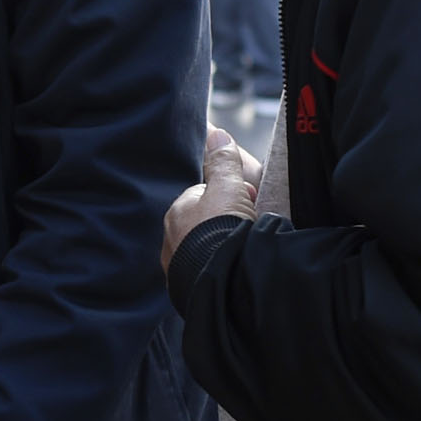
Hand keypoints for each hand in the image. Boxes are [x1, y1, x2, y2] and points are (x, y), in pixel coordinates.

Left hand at [162, 125, 259, 271]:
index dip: (230, 193)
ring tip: (244, 247)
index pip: (203, 194)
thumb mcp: (229, 189)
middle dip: (224, 219)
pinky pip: (203, 269)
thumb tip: (215, 133)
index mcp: (178, 211)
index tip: (249, 198)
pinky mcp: (187, 288)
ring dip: (220, 243)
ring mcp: (177, 264)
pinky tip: (234, 267)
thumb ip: (223, 162)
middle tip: (249, 223)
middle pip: (203, 220)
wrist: (221, 281)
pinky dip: (217, 265)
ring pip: (202, 246)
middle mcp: (171, 237)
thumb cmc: (222, 230)